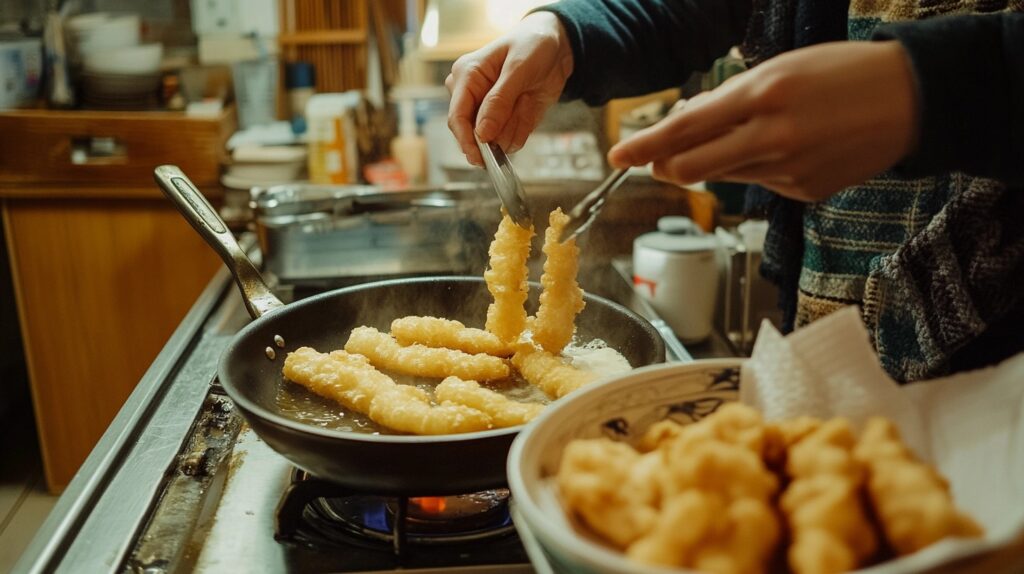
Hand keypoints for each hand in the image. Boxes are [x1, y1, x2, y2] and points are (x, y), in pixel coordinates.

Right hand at [446, 11, 573, 165]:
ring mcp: (487, 111)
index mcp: (466, 76)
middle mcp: (471, 96)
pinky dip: (523, 127)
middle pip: (473, 133)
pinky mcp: (504, 121)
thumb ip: (499, 100)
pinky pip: (510, 139)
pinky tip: (529, 104)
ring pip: (495, 140)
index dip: (466, 139)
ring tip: (527, 97)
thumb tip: (482, 133)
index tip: (480, 157)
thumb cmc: (532, 45)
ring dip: (515, 125)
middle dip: (500, 129)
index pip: (457, 116)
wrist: (556, 47)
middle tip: (521, 104)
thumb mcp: (518, 68)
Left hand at [608, 41, 918, 201]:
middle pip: (691, 166)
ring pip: (722, 177)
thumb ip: (728, 100)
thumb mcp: (779, 70)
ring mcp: (788, 170)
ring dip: (713, 162)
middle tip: (657, 159)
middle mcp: (771, 137)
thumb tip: (684, 122)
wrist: (911, 100)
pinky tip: (783, 147)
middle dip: (667, 164)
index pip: (685, 128)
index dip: (645, 145)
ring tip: (747, 133)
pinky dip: (753, 168)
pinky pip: (757, 185)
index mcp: (762, 95)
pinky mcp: (803, 192)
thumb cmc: (841, 74)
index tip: (618, 154)